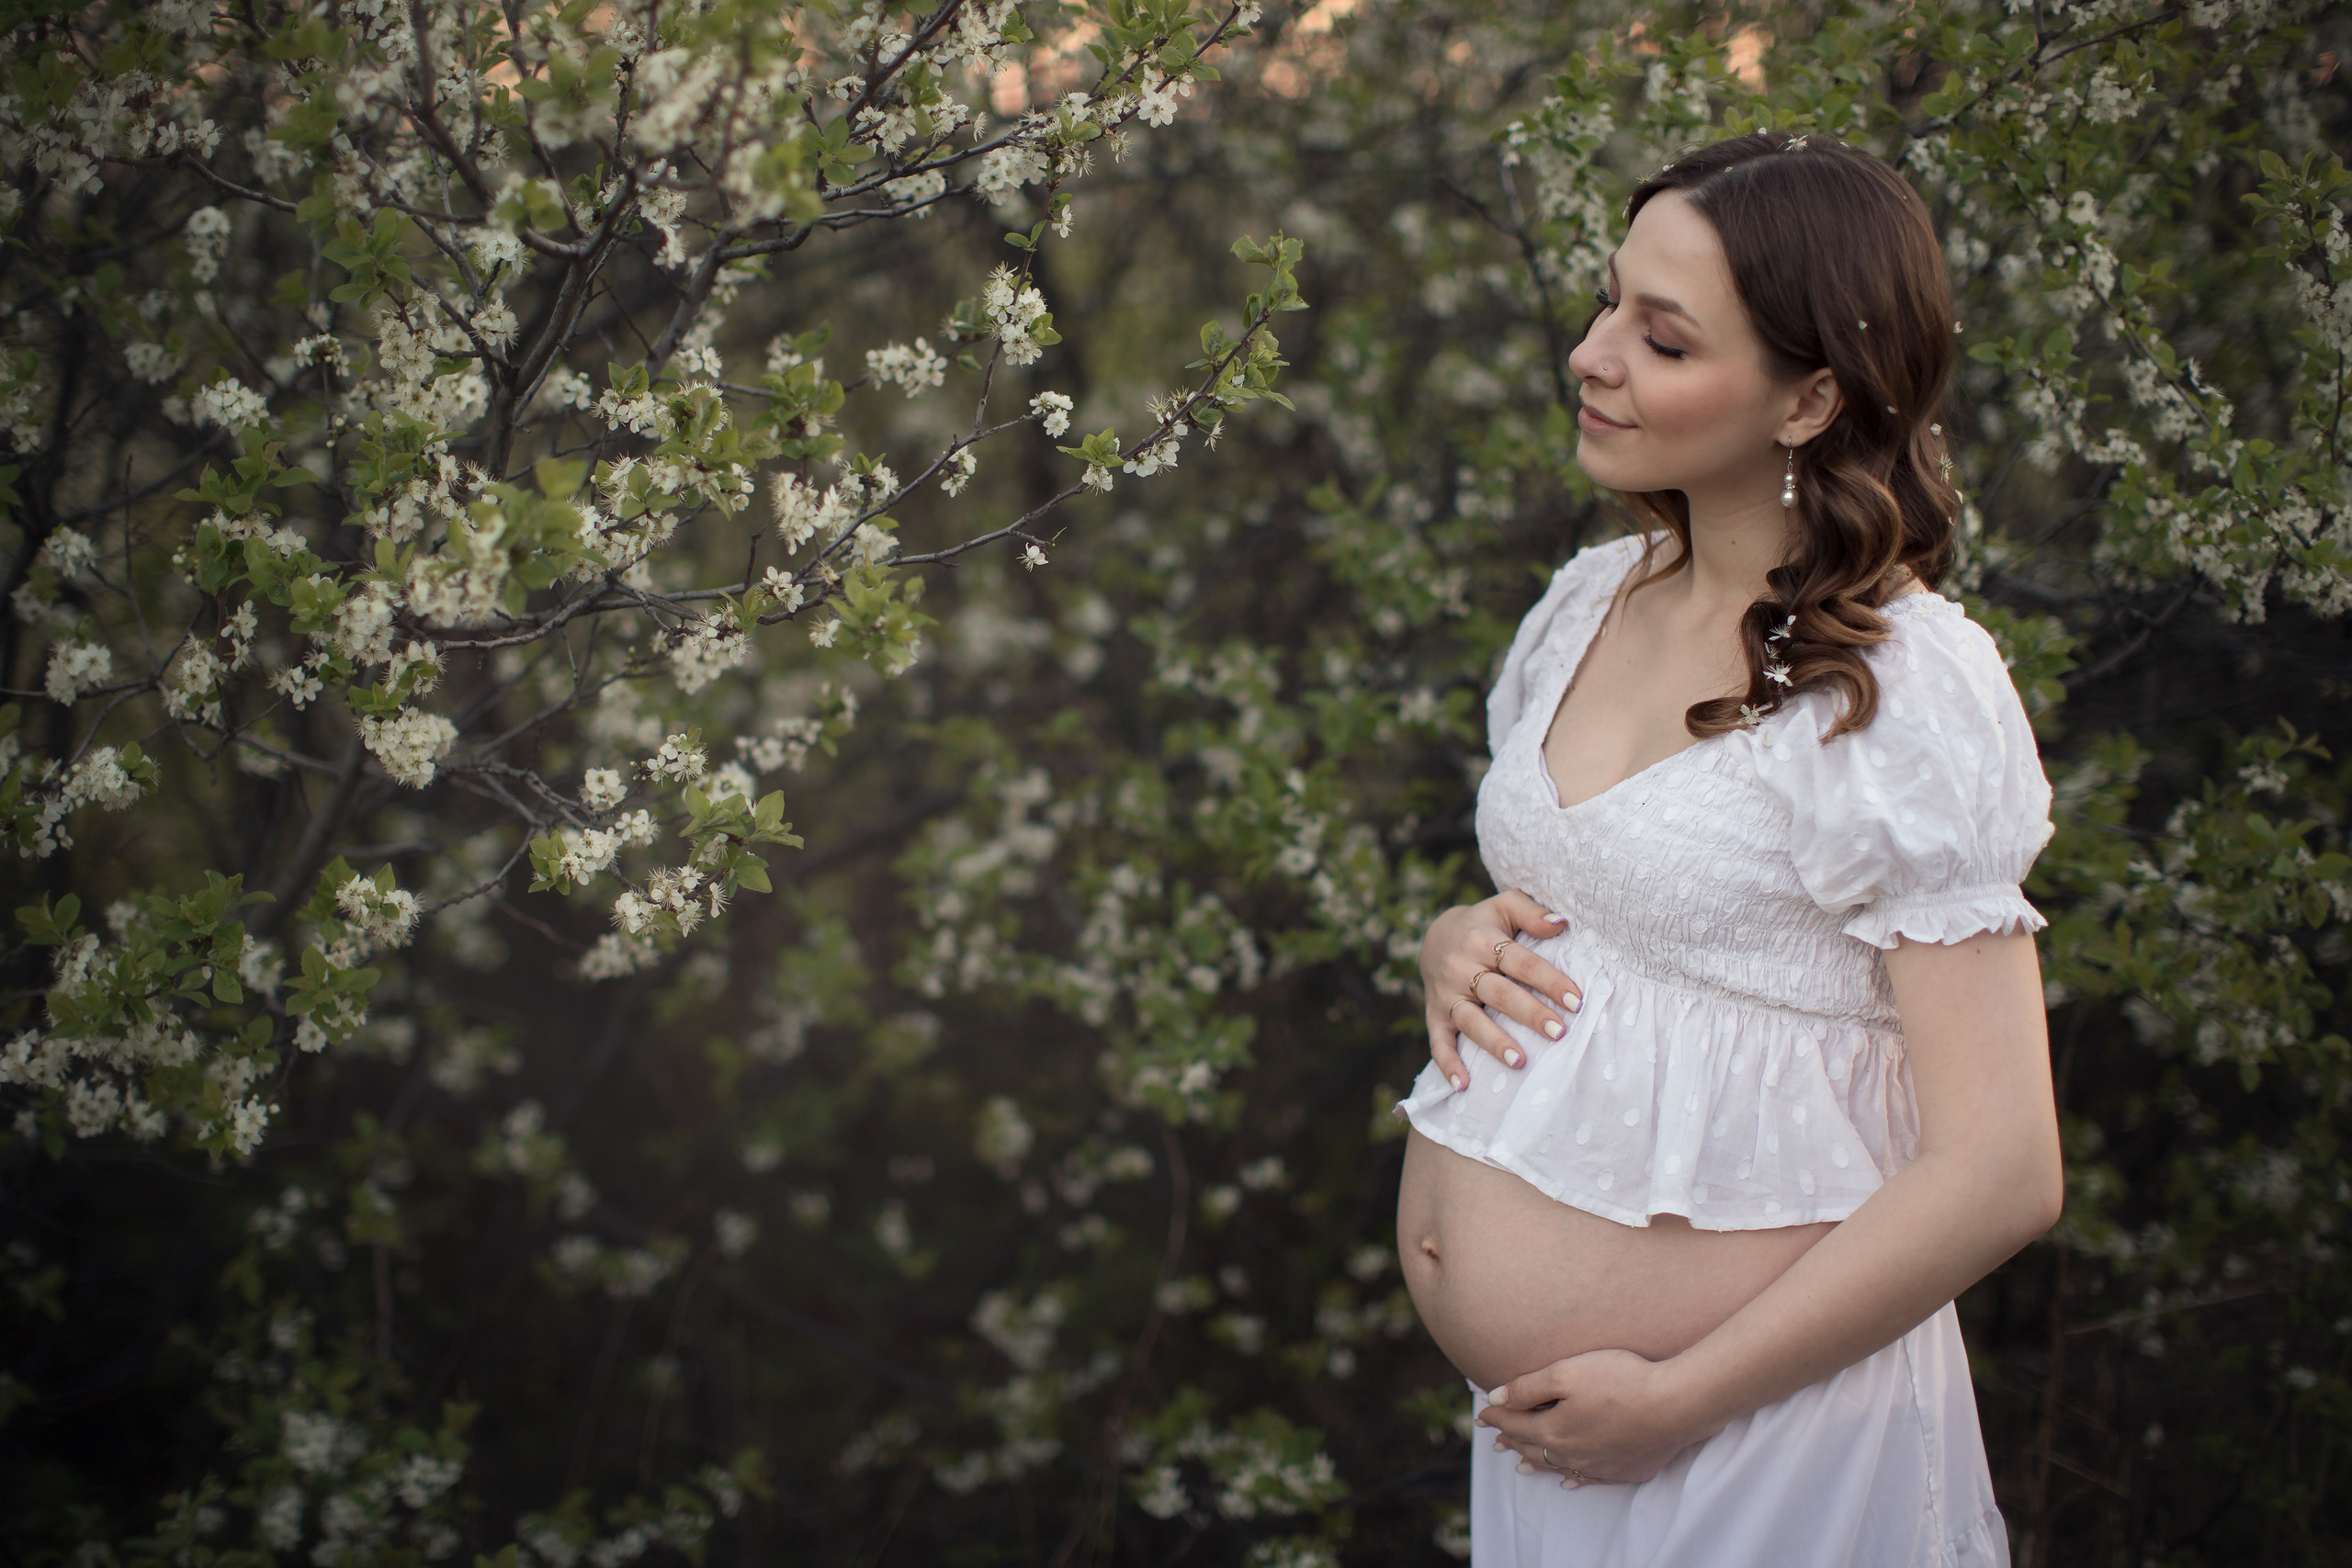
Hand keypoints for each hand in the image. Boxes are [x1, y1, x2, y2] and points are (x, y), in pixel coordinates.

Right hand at [1419, 891, 1580, 1090]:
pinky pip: (1438, 1041)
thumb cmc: (1483, 924)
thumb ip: (1532, 912)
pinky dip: (1448, 1063)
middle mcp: (1462, 967)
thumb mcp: (1505, 905)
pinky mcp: (1434, 1014)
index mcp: (1483, 940)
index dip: (1549, 981)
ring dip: (1494, 1042)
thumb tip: (1561, 923)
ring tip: (1520, 1062)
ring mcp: (1447, 994)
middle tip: (1559, 1032)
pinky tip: (1463, 1085)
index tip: (1577, 1000)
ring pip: (1471, 1021)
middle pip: (1499, 994)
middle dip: (1529, 1014)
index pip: (1521, 963)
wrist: (1434, 935)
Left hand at [1476, 1348, 1718, 1487]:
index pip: (1515, 1422)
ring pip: (1557, 1468)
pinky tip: (1568, 1483)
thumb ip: (1528, 1387)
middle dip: (1511, 1441)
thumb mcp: (1567, 1372)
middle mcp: (1572, 1453)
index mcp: (1553, 1429)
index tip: (1481, 1413)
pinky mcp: (1624, 1470)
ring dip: (1536, 1463)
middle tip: (1495, 1440)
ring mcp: (1599, 1465)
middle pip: (1533, 1447)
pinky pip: (1589, 1480)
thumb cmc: (1620, 1381)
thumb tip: (1496, 1399)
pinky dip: (1572, 1480)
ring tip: (1520, 1465)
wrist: (1674, 1405)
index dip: (1496, 1416)